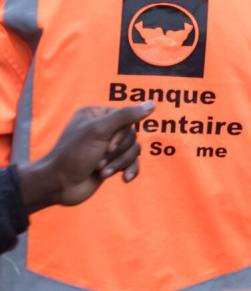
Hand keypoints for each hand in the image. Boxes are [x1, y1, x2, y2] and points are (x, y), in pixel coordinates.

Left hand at [15, 102, 156, 211]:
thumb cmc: (73, 155)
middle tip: (99, 160)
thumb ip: (126, 116)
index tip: (107, 146)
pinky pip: (133, 163)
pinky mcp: (111, 163)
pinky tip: (124, 179)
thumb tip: (152, 104)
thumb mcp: (99, 131)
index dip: (121, 134)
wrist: (59, 186)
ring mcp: (107, 147)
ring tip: (102, 172)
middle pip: (131, 135)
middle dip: (118, 152)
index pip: (126, 118)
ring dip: (119, 163)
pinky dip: (129, 170)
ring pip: (133, 150)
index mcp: (96, 115)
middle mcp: (102, 129)